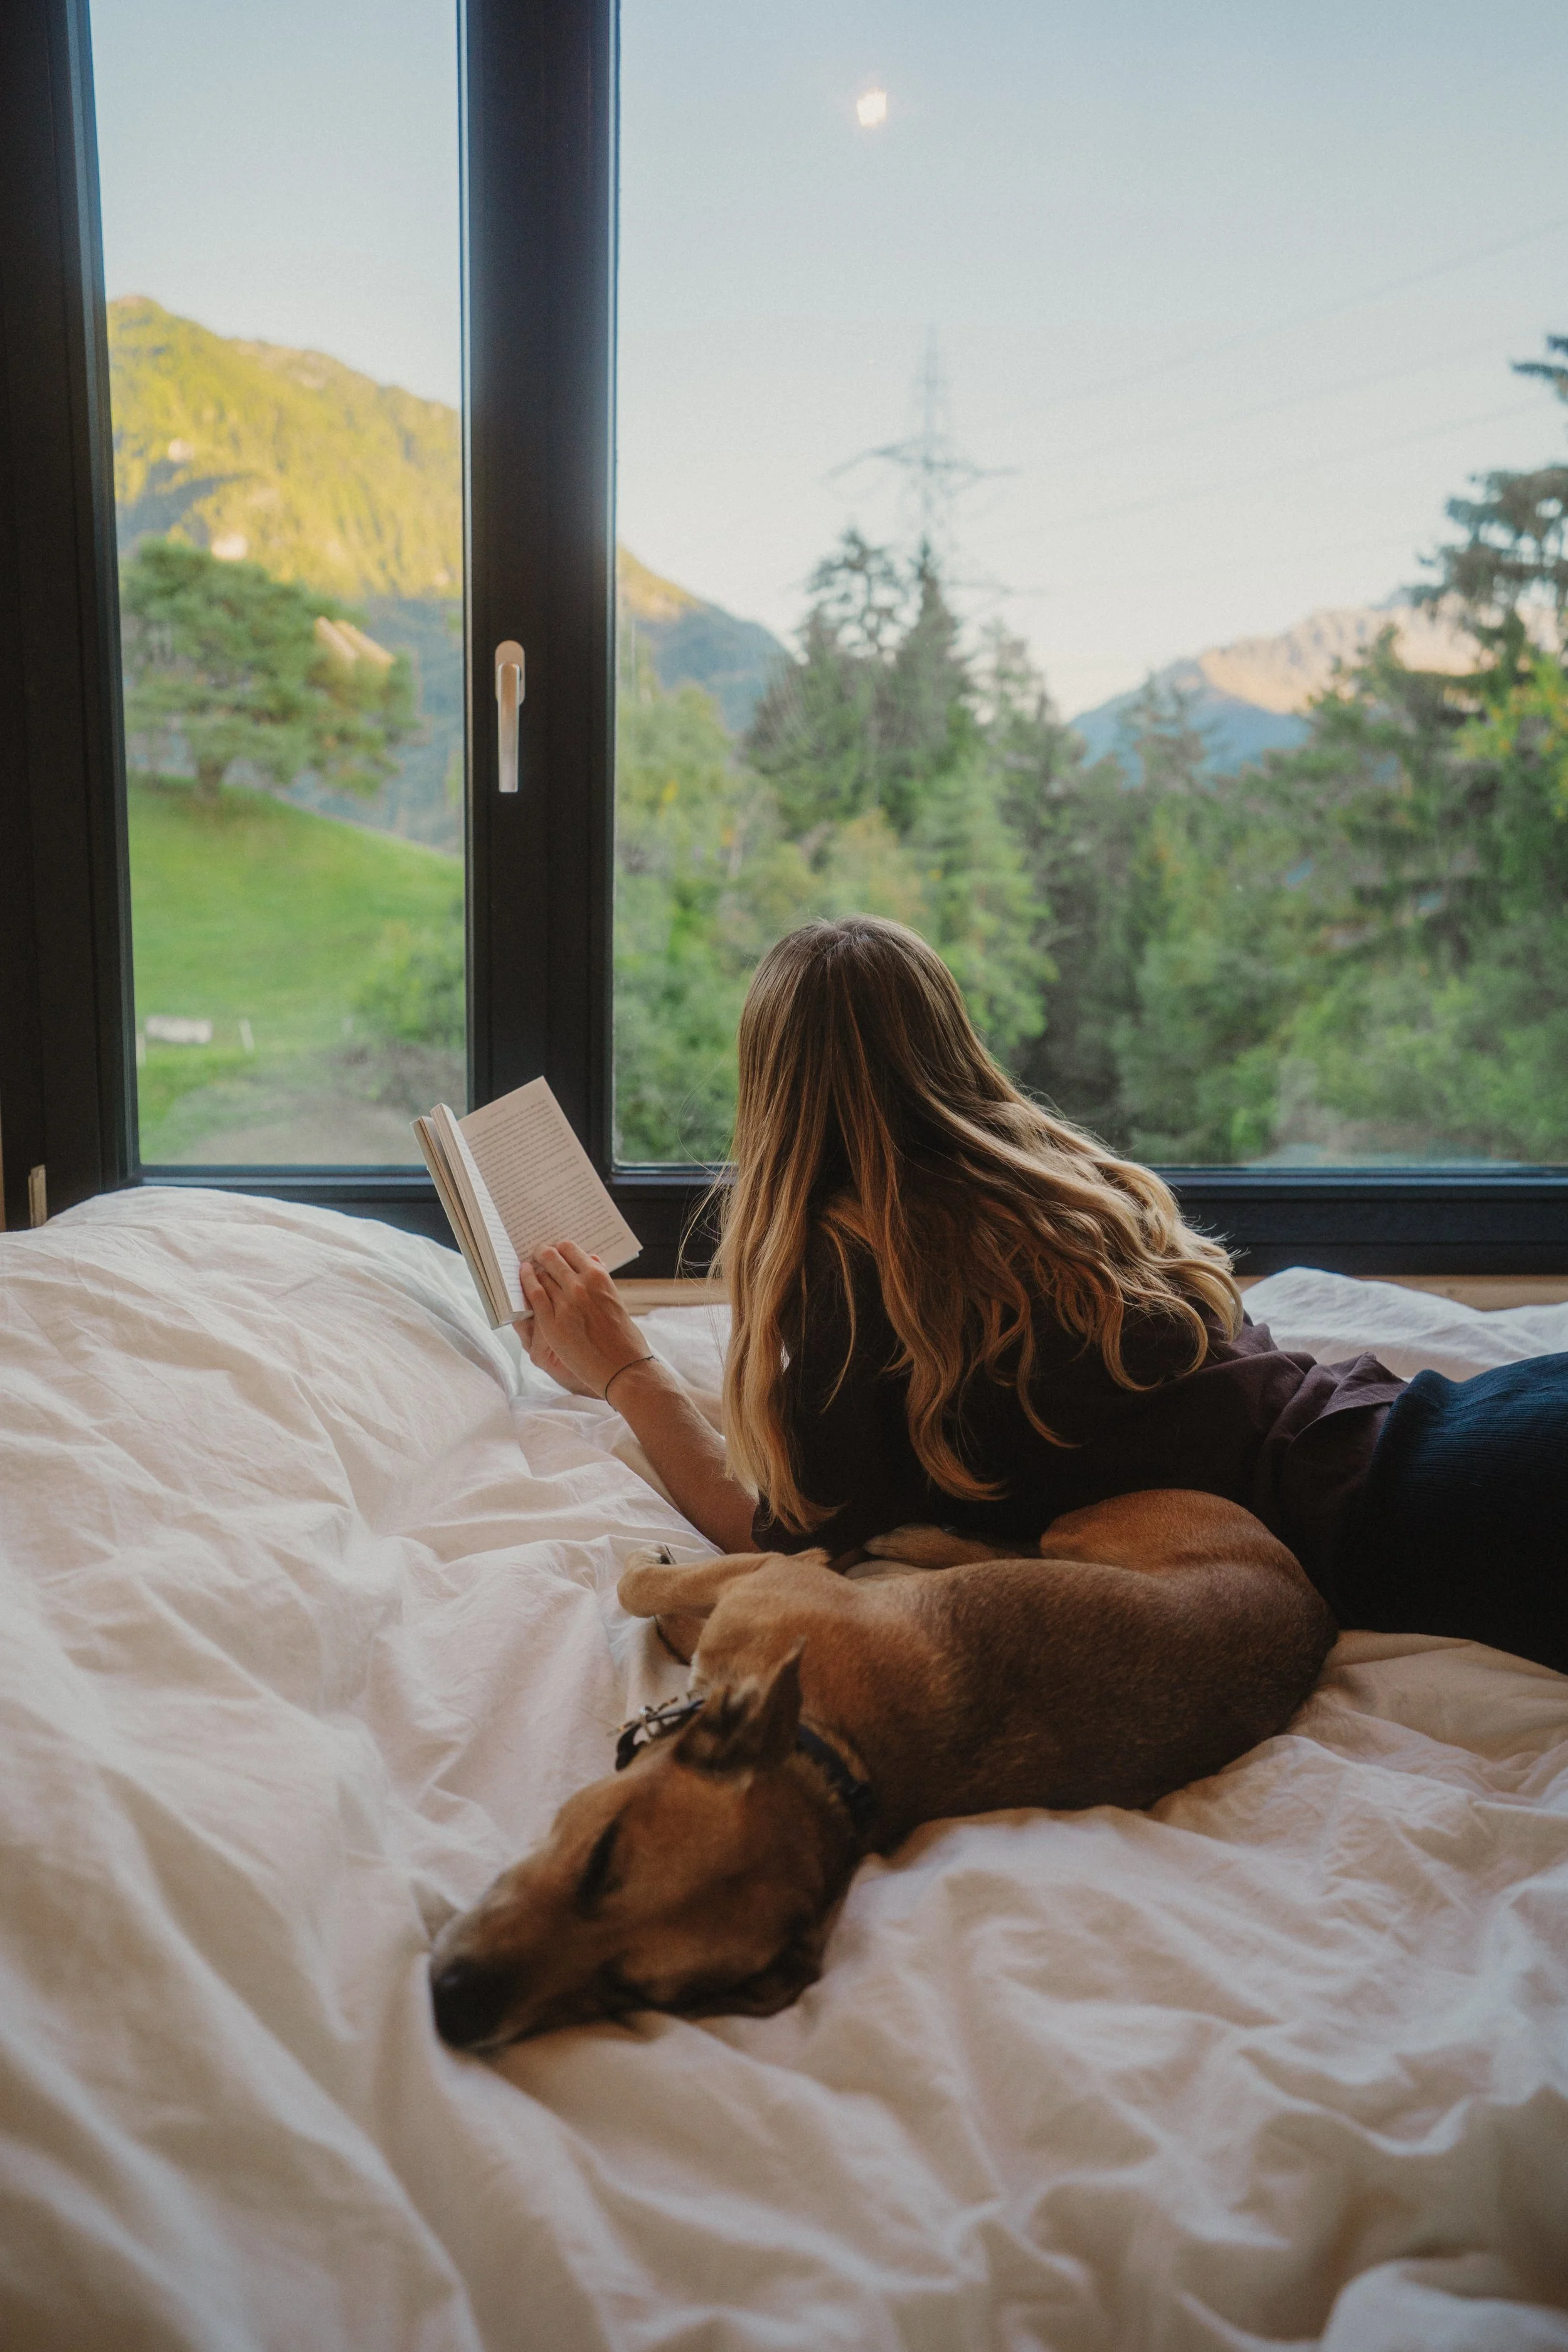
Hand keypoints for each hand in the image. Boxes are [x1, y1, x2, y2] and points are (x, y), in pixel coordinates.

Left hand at [514, 1243, 649, 1399]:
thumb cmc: (623, 1336)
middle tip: (536, 1254)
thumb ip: (599, 1280)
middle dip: (542, 1254)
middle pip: (551, 1258)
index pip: (570, 1249)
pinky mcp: (552, 1324)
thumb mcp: (615, 1299)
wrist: (624, 1368)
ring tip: (528, 1269)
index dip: (558, 1248)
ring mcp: (565, 1304)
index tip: (553, 1251)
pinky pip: (534, 1296)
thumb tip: (591, 1258)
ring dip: (533, 1270)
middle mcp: (580, 1286)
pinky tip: (523, 1278)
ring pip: (540, 1276)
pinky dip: (525, 1283)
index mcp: (599, 1277)